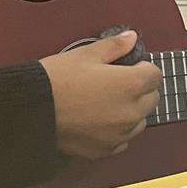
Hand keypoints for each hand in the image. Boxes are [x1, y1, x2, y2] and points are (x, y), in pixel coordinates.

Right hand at [39, 31, 160, 159]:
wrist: (31, 111)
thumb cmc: (56, 81)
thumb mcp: (85, 54)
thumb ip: (114, 46)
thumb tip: (131, 38)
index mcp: (130, 85)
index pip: (156, 75)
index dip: (143, 67)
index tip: (131, 66)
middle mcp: (131, 112)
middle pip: (152, 99)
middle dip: (141, 89)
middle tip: (118, 82)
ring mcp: (119, 133)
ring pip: (140, 121)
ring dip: (132, 111)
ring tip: (108, 102)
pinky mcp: (106, 149)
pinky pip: (122, 139)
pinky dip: (117, 130)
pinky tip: (100, 120)